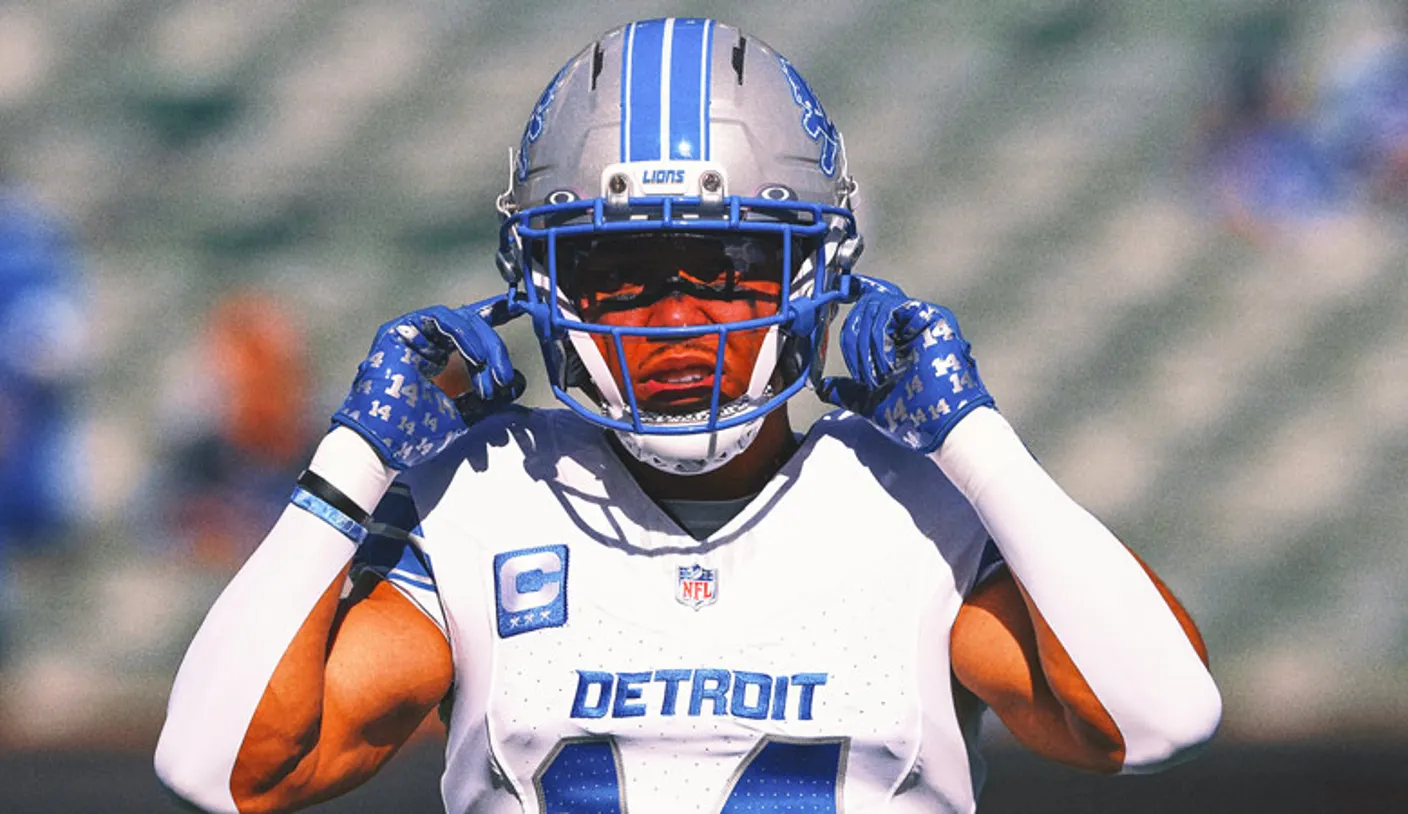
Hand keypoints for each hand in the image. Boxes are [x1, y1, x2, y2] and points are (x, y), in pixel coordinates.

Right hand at [331, 296, 525, 468]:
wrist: (383, 445)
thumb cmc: (414, 433)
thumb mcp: (464, 412)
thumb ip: (489, 397)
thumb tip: (517, 382)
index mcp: (436, 358)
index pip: (469, 332)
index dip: (494, 317)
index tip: (518, 310)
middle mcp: (424, 343)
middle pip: (470, 326)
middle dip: (494, 348)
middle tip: (505, 375)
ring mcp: (411, 335)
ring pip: (459, 320)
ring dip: (483, 344)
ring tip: (494, 373)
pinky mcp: (400, 331)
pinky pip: (441, 319)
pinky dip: (465, 336)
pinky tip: (477, 359)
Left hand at [820, 275, 993, 451]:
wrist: (940, 426)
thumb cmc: (913, 416)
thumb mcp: (869, 401)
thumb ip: (848, 391)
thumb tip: (824, 387)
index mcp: (896, 338)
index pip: (871, 305)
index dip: (854, 294)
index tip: (841, 294)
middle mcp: (909, 324)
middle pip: (866, 304)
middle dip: (853, 339)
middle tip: (863, 375)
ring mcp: (921, 319)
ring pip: (874, 305)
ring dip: (865, 345)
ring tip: (879, 376)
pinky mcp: (931, 316)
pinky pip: (890, 308)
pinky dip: (879, 337)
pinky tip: (888, 363)